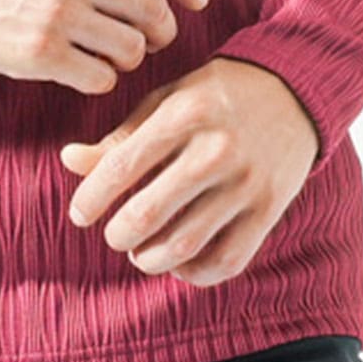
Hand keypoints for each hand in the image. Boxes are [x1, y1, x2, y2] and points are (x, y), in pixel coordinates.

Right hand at [0, 0, 209, 91]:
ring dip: (130, 57)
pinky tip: (84, 68)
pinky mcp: (41, 54)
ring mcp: (59, 14)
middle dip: (162, 29)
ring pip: (132, 49)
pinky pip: (100, 78)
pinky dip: (100, 78)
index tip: (198, 0)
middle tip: (152, 36)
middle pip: (153, 10)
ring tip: (112, 51)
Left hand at [58, 56, 319, 286]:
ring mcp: (245, 183)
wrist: (295, 89)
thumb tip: (68, 161)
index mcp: (184, 114)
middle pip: (149, 212)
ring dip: (151, 258)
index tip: (79, 214)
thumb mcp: (167, 101)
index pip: (122, 165)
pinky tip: (180, 261)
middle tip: (112, 234)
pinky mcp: (268, 210)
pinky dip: (195, 272)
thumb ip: (121, 136)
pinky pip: (226, 261)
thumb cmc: (216, 96)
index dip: (92, 197)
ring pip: (185, 244)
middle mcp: (215, 149)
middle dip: (119, 233)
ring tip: (140, 251)